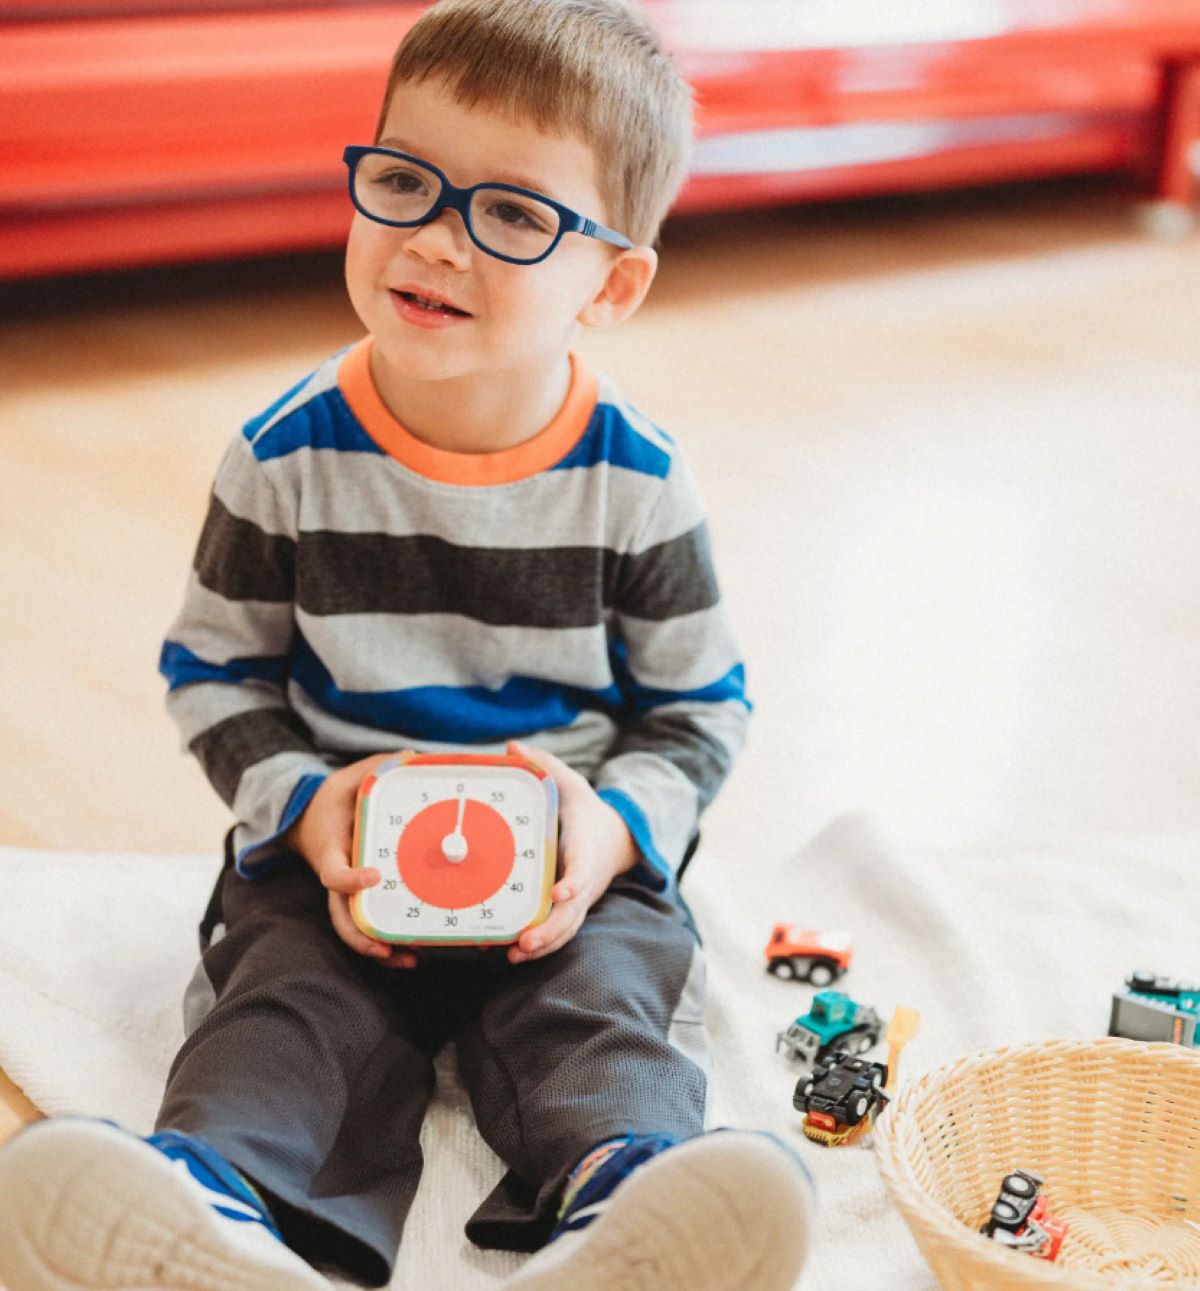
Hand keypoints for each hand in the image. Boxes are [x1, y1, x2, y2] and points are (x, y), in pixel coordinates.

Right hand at [285, 752, 418, 968]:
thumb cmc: (335, 798)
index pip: (332, 872)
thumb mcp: (350, 777)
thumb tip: (411, 757)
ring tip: (411, 958)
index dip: (350, 879)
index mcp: (330, 849)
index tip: (374, 876)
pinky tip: (413, 951)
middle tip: (390, 947)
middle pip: (340, 916)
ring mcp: (346, 892)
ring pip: (353, 929)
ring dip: (377, 948)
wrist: (313, 818)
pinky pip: (367, 924)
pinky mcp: (359, 898)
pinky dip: (385, 941)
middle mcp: (335, 876)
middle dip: (362, 937)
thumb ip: (378, 766)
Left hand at [504, 739, 638, 965]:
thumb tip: (513, 747)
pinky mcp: (570, 911)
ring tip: (516, 954)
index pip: (584, 865)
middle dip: (551, 928)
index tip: (561, 893)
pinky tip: (512, 954)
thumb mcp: (569, 783)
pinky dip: (540, 947)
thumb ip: (544, 765)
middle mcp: (585, 878)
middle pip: (573, 910)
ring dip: (544, 944)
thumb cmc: (583, 810)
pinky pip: (559, 933)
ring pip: (567, 928)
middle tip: (526, 941)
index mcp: (586, 844)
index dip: (574, 881)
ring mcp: (579, 899)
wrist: (613, 839)